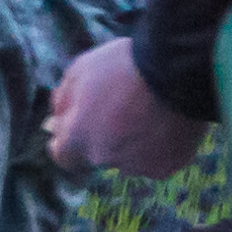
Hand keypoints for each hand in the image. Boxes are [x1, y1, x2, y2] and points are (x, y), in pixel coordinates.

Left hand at [46, 38, 202, 177]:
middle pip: (100, 154)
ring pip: (130, 158)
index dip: (70, 143)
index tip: (79, 129)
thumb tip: (55, 121)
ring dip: (134, 142)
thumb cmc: (124, 65)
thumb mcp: (80, 71)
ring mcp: (138, 166)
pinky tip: (168, 122)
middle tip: (124, 108)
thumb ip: (63, 101)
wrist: (176, 70)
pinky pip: (158, 159)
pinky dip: (160, 146)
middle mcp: (105, 159)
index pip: (64, 157)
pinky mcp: (167, 166)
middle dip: (106, 136)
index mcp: (78, 139)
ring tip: (150, 111)